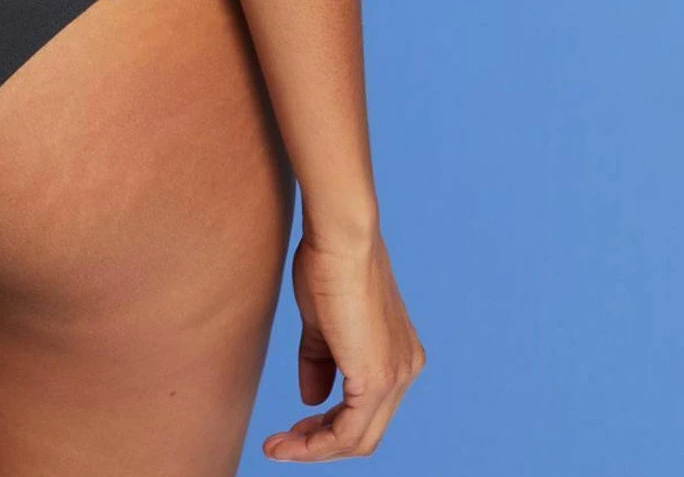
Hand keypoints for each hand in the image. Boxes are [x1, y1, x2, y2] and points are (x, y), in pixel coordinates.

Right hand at [262, 227, 424, 459]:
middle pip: (364, 431)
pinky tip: (290, 442)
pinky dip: (317, 444)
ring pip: (358, 437)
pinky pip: (348, 430)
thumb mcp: (322, 321)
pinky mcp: (376, 378)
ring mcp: (396, 376)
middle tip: (284, 442)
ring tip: (278, 447)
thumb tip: (313, 401)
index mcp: (398, 354)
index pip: (366, 409)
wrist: (341, 235)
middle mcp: (405, 370)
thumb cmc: (329, 262)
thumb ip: (321, 362)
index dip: (329, 425)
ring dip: (314, 449)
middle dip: (321, 443)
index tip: (296, 426)